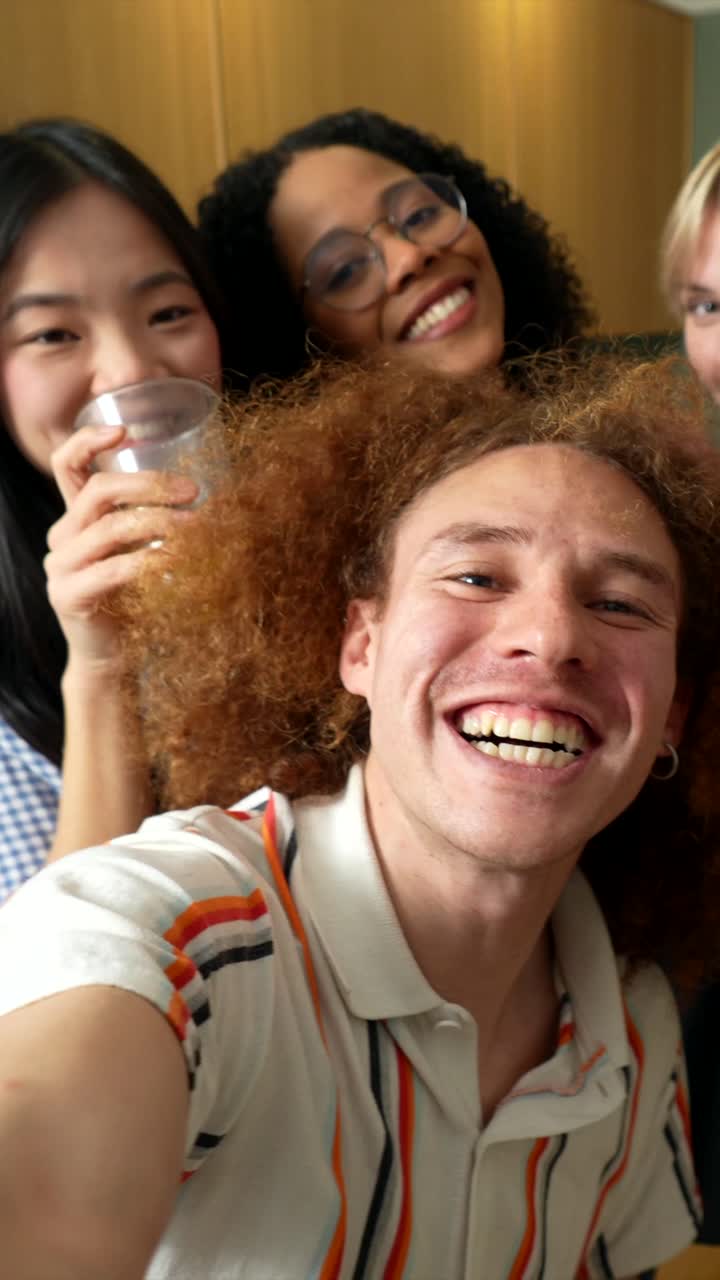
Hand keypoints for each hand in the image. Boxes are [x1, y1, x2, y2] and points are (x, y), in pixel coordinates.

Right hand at [46, 424, 197, 668]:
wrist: (114, 658)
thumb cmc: (136, 600)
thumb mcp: (143, 552)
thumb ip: (154, 523)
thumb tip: (205, 495)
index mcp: (77, 519)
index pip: (67, 465)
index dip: (89, 440)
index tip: (125, 431)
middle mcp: (62, 537)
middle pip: (99, 491)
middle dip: (150, 485)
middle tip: (192, 491)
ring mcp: (61, 567)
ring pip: (110, 528)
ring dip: (160, 523)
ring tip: (197, 529)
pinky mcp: (70, 595)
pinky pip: (114, 568)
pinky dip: (151, 561)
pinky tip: (178, 562)